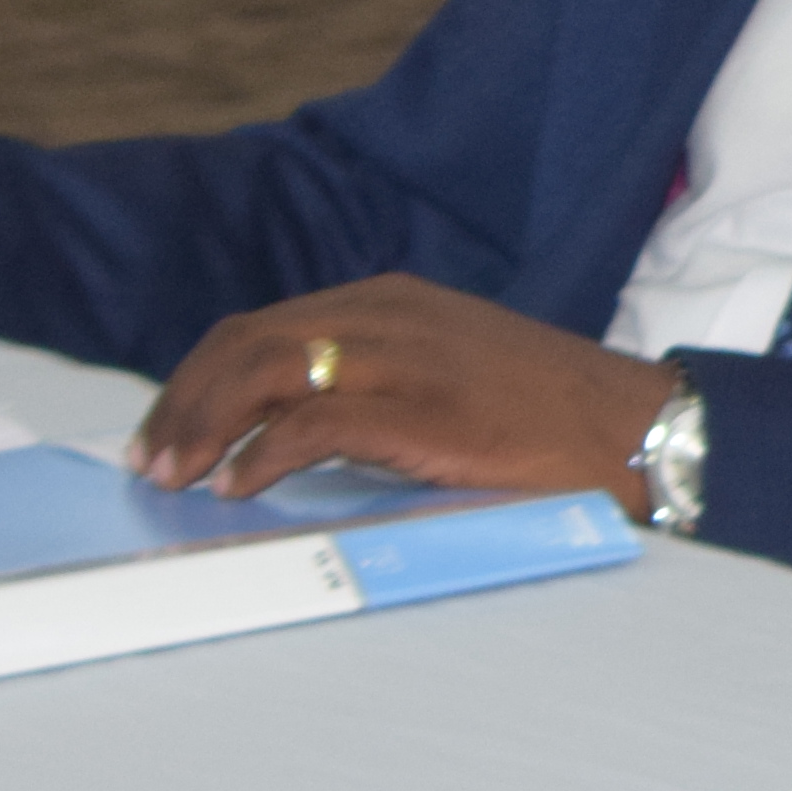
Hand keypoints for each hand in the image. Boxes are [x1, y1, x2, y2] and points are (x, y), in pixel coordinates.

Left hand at [132, 273, 684, 506]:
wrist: (643, 429)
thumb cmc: (555, 422)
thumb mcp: (453, 380)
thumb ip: (382, 390)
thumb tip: (294, 441)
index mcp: (391, 303)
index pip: (263, 326)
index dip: (199, 379)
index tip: (166, 431)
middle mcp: (388, 315)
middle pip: (246, 342)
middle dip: (181, 401)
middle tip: (148, 462)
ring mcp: (405, 357)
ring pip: (263, 369)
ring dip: (202, 424)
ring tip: (173, 477)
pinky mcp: (422, 409)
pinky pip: (312, 421)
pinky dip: (261, 453)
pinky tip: (237, 488)